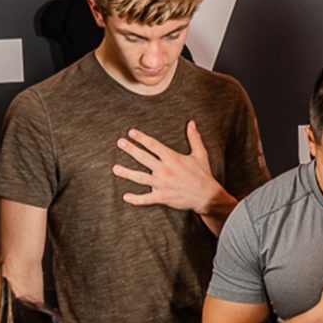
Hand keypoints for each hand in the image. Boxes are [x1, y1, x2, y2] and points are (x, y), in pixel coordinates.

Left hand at [111, 121, 225, 214]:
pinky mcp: (162, 197)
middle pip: (143, 158)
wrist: (207, 196)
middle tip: (119, 143)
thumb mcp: (200, 154)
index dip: (141, 138)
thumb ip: (194, 138)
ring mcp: (162, 184)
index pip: (153, 145)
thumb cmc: (203, 174)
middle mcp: (165, 170)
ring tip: (115, 168)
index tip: (130, 132)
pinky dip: (135, 199)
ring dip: (126, 173)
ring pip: (140, 178)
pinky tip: (126, 196)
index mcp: (172, 158)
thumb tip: (191, 123)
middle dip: (130, 149)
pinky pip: (146, 199)